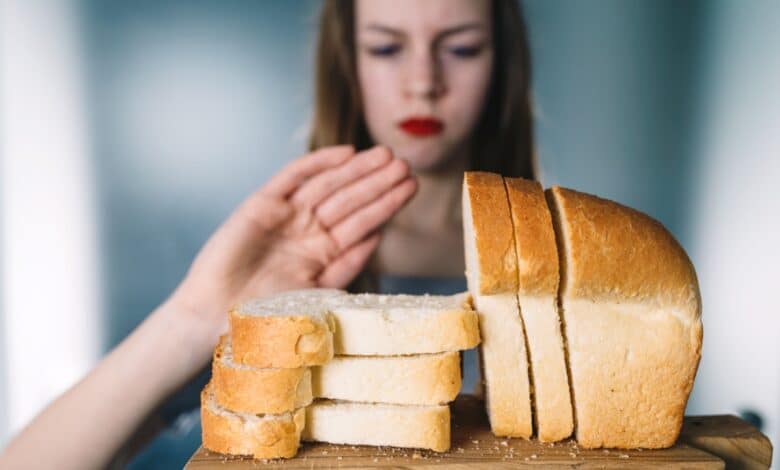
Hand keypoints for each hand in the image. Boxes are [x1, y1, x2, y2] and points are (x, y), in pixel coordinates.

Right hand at [169, 145, 415, 336]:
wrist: (216, 317)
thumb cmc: (265, 316)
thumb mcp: (318, 295)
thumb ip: (345, 266)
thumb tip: (378, 237)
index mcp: (324, 254)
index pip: (362, 223)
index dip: (386, 204)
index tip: (410, 187)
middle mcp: (307, 232)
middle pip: (350, 200)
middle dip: (377, 183)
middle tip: (404, 165)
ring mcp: (286, 216)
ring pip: (328, 185)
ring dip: (357, 171)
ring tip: (385, 156)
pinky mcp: (262, 204)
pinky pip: (293, 177)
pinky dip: (318, 164)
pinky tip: (346, 153)